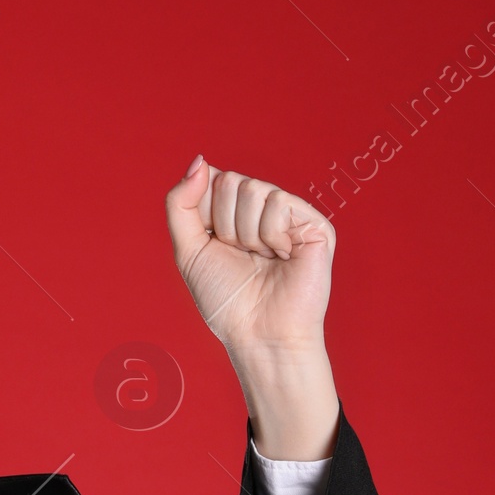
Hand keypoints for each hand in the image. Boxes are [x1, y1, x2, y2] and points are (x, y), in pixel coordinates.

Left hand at [165, 157, 333, 356]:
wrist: (257, 334)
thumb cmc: (226, 300)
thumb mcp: (188, 249)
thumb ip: (180, 203)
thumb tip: (199, 160)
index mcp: (233, 213)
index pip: (211, 179)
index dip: (204, 212)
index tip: (214, 243)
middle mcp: (262, 209)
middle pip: (230, 181)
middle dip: (225, 224)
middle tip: (241, 255)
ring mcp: (290, 215)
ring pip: (253, 189)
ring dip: (246, 234)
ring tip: (261, 259)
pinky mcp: (314, 223)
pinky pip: (279, 202)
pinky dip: (271, 235)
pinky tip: (282, 257)